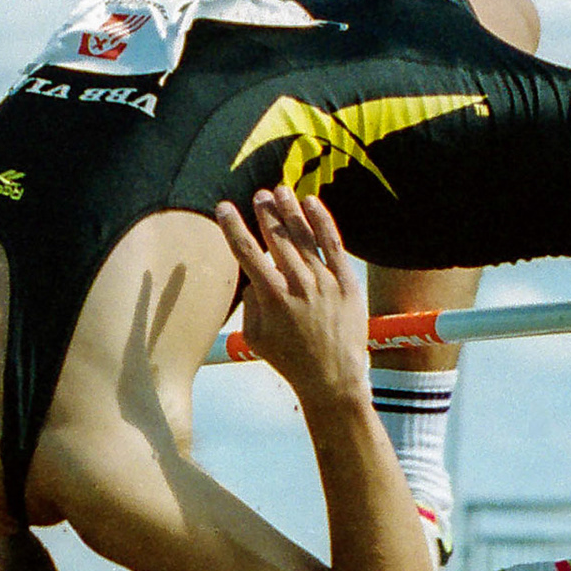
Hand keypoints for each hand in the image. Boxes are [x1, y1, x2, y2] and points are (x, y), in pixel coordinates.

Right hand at [216, 188, 368, 402]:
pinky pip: (333, 244)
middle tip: (259, 195)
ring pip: (304, 237)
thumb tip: (254, 277)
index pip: (247, 253)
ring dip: (290, 211)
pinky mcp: (347, 283)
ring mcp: (325, 282)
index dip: (233, 228)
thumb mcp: (255, 338)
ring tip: (280, 191)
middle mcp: (298, 286)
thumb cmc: (290, 360)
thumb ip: (250, 304)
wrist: (332, 378)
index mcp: (272, 299)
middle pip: (277, 238)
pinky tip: (311, 204)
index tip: (224, 208)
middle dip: (265, 213)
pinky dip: (322, 222)